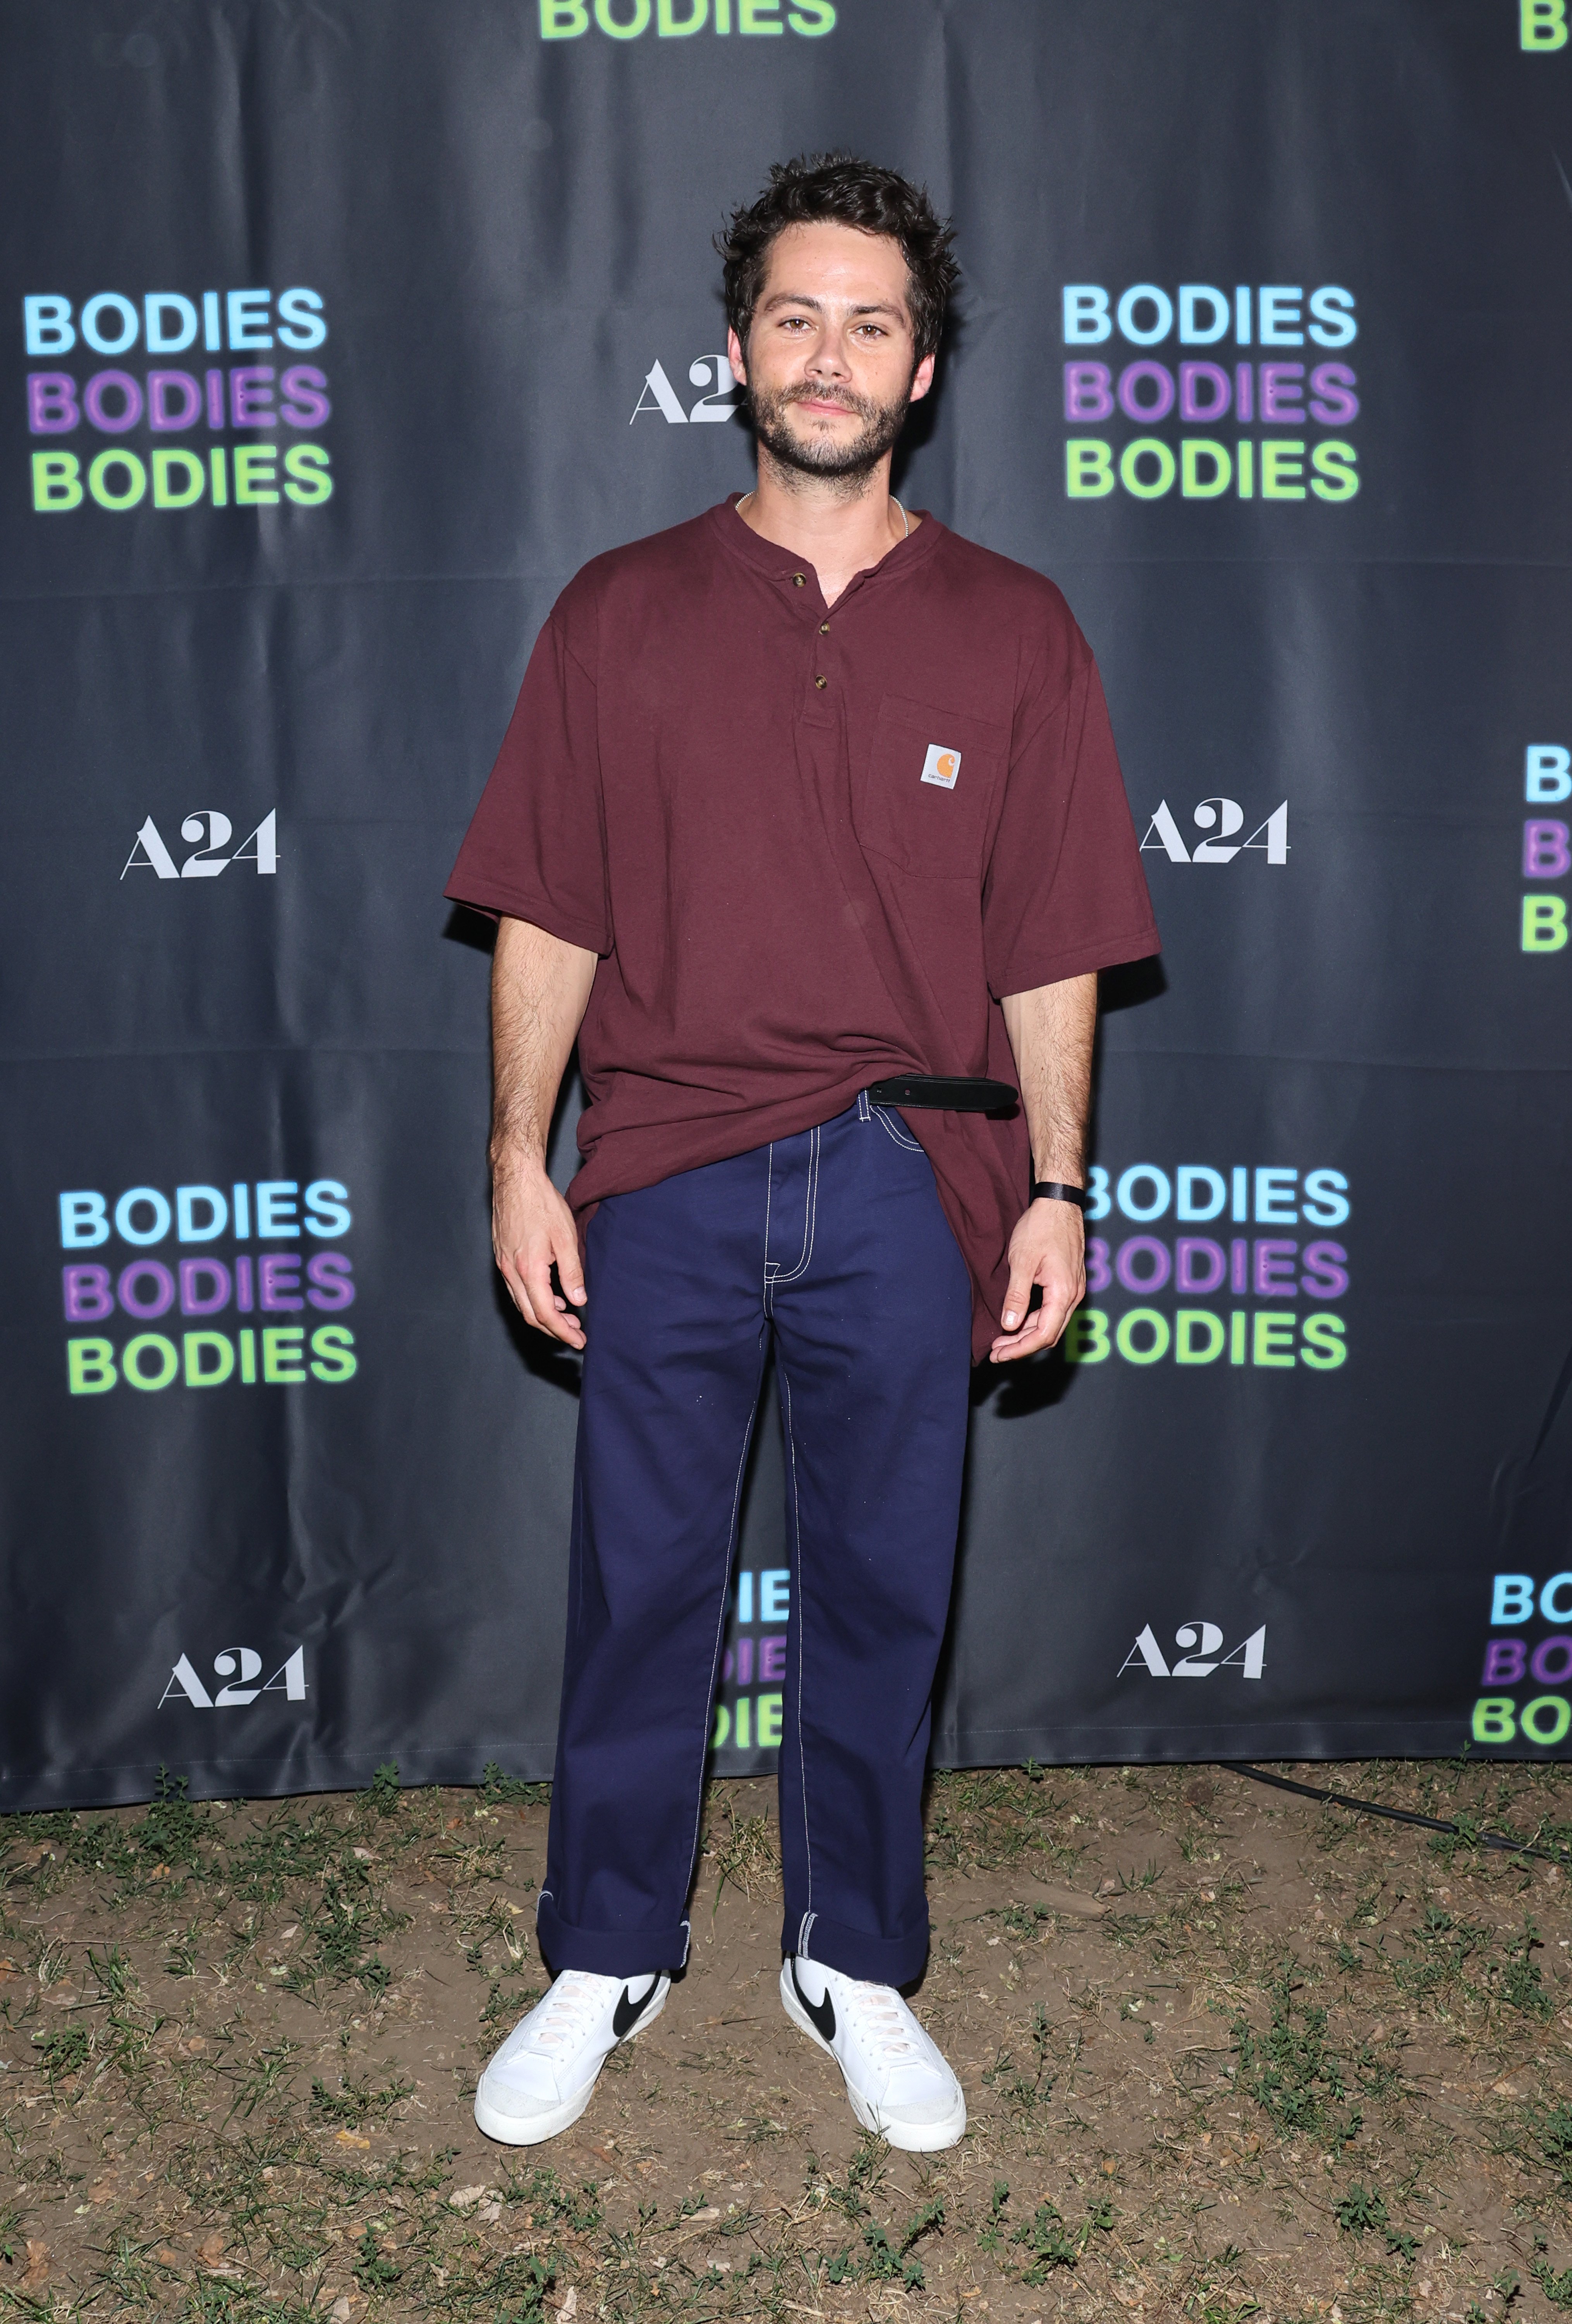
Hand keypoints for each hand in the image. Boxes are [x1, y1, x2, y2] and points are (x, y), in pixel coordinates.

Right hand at [492, 1152, 586, 1349]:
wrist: (515, 1180)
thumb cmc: (541, 1204)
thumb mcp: (566, 1238)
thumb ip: (572, 1272)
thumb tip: (579, 1300)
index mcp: (528, 1270)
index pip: (546, 1314)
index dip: (563, 1332)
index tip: (579, 1341)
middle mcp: (511, 1272)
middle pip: (531, 1315)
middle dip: (554, 1329)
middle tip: (576, 1333)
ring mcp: (503, 1266)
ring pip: (521, 1304)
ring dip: (544, 1314)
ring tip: (567, 1315)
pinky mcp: (502, 1257)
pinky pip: (516, 1289)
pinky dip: (533, 1299)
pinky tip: (550, 1294)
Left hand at [988, 1197, 1085, 1362]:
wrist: (1059, 1204)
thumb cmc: (1040, 1228)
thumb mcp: (1022, 1261)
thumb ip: (1017, 1296)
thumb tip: (1009, 1325)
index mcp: (1063, 1293)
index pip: (1043, 1334)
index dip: (1020, 1349)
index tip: (998, 1354)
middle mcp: (1073, 1295)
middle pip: (1048, 1333)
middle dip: (1021, 1346)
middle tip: (995, 1351)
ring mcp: (1072, 1290)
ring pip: (1050, 1323)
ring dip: (1026, 1333)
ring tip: (1001, 1339)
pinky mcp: (1068, 1283)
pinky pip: (1052, 1311)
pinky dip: (1033, 1319)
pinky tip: (1016, 1319)